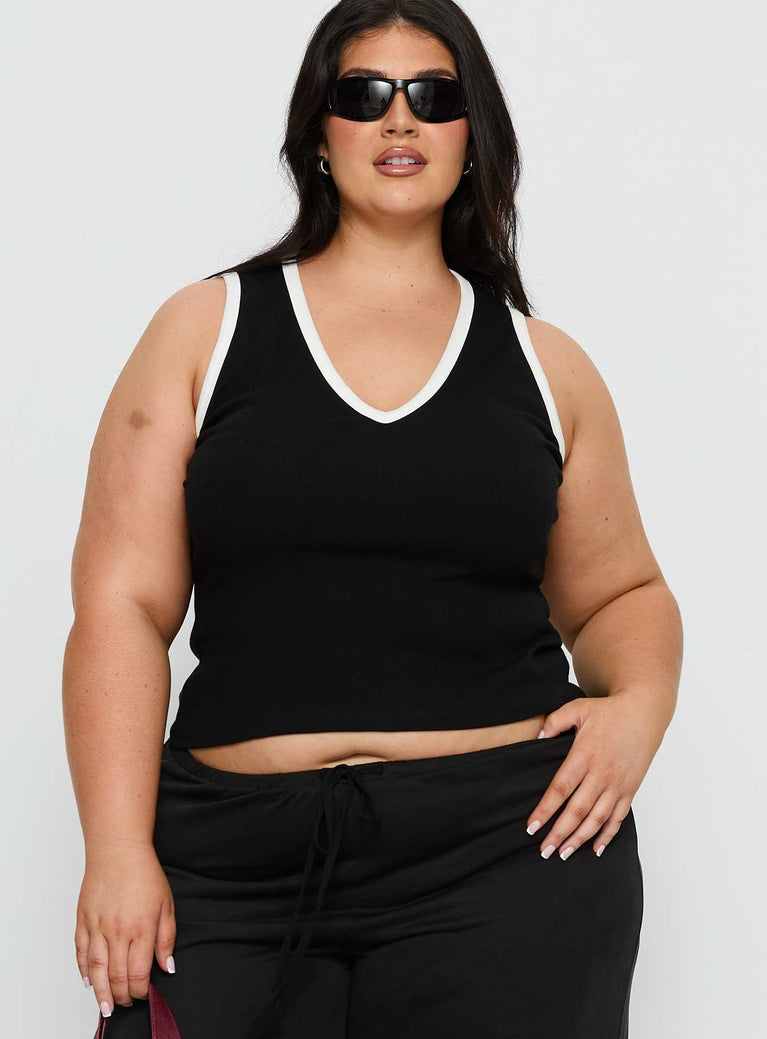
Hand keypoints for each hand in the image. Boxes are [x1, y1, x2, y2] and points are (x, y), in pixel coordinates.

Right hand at [75, 843, 176, 1017]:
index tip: (144, 994)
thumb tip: (167, 966)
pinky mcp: (83, 921)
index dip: (141, 990)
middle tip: (125, 1004)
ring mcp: (97, 927)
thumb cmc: (145, 873)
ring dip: (100, 993)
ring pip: (96, 970)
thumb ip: (167, 938)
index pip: (138, 974)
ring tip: (105, 1006)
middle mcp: (117, 932)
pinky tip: (89, 982)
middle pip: (116, 977)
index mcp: (141, 929)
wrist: (119, 850)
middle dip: (121, 996)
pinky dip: (84, 970)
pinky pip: (80, 953)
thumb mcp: (166, 904)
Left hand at [525, 691, 663, 859]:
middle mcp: (601, 774)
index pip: (560, 789)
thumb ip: (554, 722)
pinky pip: (618, 817)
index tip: (531, 827)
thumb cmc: (608, 711)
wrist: (643, 713)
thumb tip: (536, 737)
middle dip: (559, 833)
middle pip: (577, 810)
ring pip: (597, 819)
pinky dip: (607, 835)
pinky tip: (595, 849)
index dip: (545, 810)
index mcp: (584, 755)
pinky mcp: (630, 789)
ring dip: (580, 839)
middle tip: (544, 851)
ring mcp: (617, 784)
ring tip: (564, 854)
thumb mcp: (577, 709)